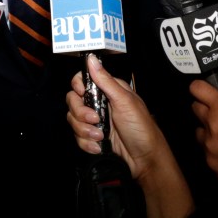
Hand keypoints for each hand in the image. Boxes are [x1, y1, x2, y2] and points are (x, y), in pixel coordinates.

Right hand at [67, 54, 165, 177]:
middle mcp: (99, 103)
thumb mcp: (124, 101)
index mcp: (108, 90)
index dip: (78, 87)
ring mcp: (95, 121)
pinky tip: (100, 146)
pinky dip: (87, 143)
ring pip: (73, 120)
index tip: (82, 95)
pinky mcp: (92, 137)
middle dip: (81, 114)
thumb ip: (105, 80)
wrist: (145, 158)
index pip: (82, 80)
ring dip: (85, 131)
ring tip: (101, 137)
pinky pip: (78, 137)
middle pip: (73, 101)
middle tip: (96, 119)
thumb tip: (91, 59)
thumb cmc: (141, 127)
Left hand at [190, 79, 217, 197]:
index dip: (201, 88)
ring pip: (200, 131)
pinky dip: (215, 150)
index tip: (205, 90)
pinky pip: (206, 151)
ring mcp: (209, 148)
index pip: (197, 88)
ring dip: (209, 131)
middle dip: (206, 109)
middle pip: (195, 108)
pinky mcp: (210, 165)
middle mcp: (212, 127)